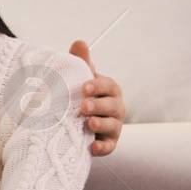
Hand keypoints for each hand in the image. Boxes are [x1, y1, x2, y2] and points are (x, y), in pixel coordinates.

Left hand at [68, 40, 124, 156]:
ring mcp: (113, 126)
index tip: (84, 87)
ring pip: (112, 125)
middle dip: (99, 105)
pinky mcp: (108, 142)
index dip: (98, 86)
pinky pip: (109, 146)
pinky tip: (93, 147)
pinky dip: (103, 147)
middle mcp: (115, 107)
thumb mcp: (80, 79)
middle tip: (83, 106)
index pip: (108, 85)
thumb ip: (81, 63)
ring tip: (88, 123)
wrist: (76, 122)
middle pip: (112, 105)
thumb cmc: (81, 96)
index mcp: (109, 90)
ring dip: (101, 124)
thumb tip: (79, 42)